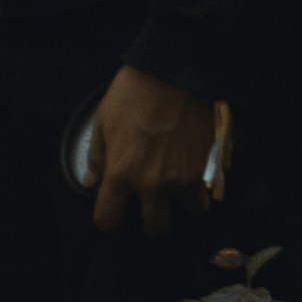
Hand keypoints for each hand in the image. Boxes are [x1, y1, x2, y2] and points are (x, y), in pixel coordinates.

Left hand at [85, 67, 226, 231]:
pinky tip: (195, 178)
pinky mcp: (208, 166)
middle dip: (152, 224)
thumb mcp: (103, 123)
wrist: (174, 73)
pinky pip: (209, 192)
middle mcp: (152, 184)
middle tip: (152, 210)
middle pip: (155, 228)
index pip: (109, 219)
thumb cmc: (133, 95)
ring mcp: (183, 178)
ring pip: (189, 213)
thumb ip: (97, 158)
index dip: (109, 223)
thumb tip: (92, 182)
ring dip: (184, 207)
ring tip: (179, 193)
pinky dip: (203, 191)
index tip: (113, 217)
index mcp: (120, 174)